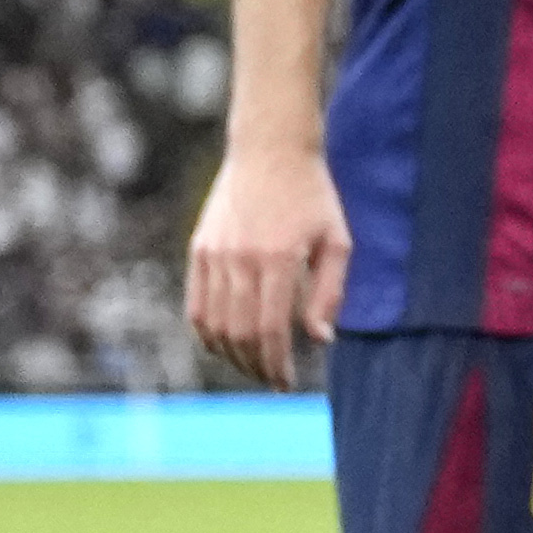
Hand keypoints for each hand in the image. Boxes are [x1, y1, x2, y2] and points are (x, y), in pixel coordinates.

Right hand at [185, 142, 350, 391]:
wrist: (270, 148)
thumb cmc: (312, 194)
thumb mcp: (336, 239)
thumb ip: (329, 291)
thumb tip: (321, 339)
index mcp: (277, 257)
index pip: (271, 329)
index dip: (276, 364)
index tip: (285, 383)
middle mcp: (240, 260)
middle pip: (240, 334)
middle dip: (256, 366)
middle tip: (271, 380)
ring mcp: (214, 255)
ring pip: (214, 326)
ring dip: (231, 356)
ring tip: (252, 366)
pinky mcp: (199, 250)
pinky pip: (197, 306)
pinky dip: (208, 333)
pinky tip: (225, 344)